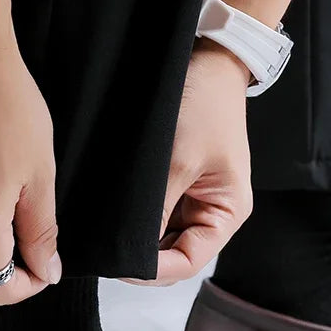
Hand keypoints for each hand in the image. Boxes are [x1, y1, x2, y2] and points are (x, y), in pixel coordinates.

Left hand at [129, 41, 252, 285]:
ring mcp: (195, 200)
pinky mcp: (179, 186)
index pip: (189, 261)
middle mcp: (213, 213)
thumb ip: (155, 210)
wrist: (208, 60)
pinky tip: (114, 214)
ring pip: (162, 237)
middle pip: (175, 254)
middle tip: (103, 250)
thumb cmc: (205, 106)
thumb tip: (128, 249)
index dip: (154, 270)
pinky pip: (155, 215)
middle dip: (142, 257)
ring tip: (106, 231)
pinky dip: (136, 218)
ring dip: (137, 238)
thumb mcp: (177, 161)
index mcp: (228, 213)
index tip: (118, 263)